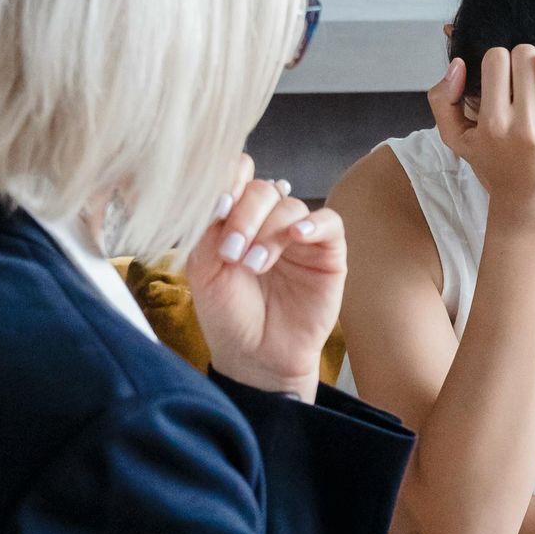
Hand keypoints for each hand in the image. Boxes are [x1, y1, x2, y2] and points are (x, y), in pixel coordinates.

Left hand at [185, 156, 346, 401]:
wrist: (255, 356)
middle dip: (245, 216)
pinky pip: (329, 222)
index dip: (229, 181)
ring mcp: (300, 236)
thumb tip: (224, 194)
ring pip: (290, 206)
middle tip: (232, 251)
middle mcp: (268, 222)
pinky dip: (313, 224)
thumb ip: (209, 229)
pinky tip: (296, 238)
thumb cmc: (228, 314)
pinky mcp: (328, 254)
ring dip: (269, 232)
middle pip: (263, 190)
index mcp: (236, 218)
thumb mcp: (204, 269)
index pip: (237, 177)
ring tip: (254, 266)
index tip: (217, 206)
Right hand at [429, 46, 534, 224]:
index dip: (496, 61)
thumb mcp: (457, 140)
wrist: (532, 203)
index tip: (500, 77)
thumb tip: (459, 64)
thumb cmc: (495, 167)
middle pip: (525, 54)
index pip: (496, 58)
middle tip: (521, 79)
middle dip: (521, 60)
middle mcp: (526, 125)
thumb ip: (443, 100)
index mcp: (494, 124)